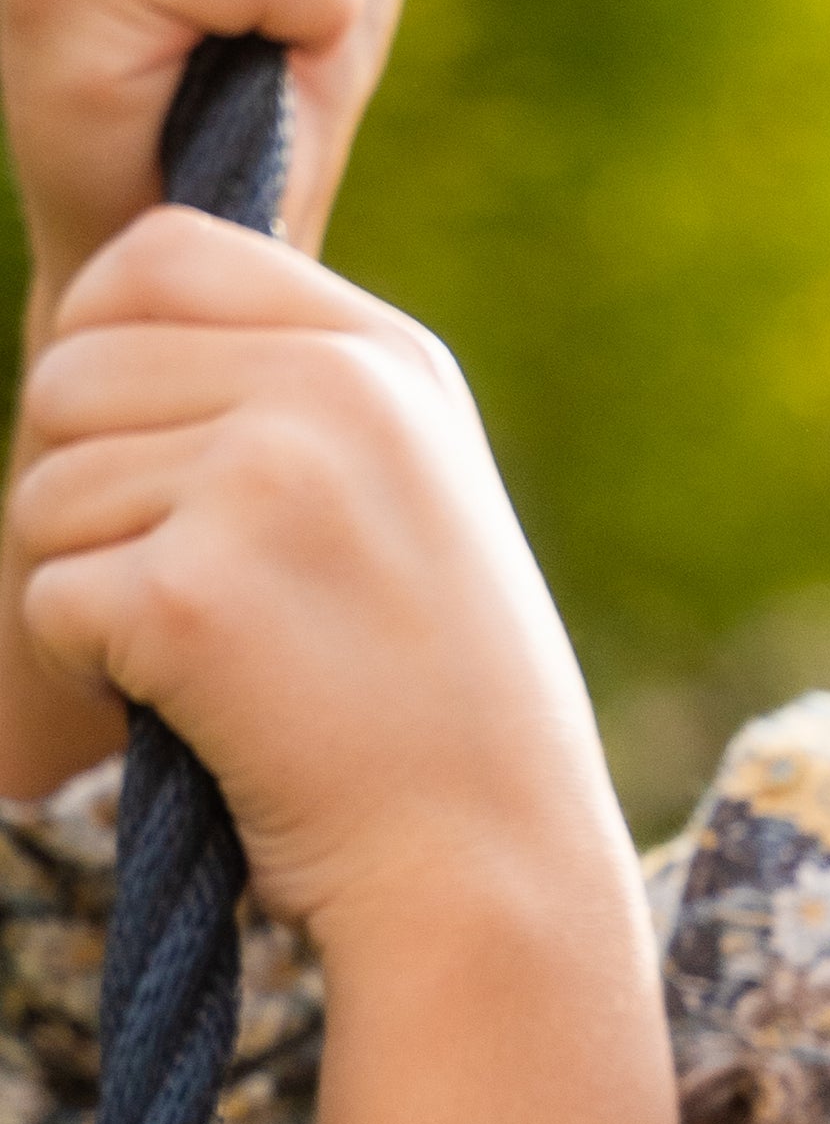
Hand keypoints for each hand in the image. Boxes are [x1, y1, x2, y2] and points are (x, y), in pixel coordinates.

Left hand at [2, 209, 610, 924]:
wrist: (491, 868)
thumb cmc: (432, 704)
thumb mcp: (406, 494)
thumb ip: (288, 396)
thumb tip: (92, 337)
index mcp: (387, 357)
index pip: (159, 255)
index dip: (102, 342)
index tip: (147, 455)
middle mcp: (334, 394)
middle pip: (69, 375)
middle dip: (84, 490)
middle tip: (186, 592)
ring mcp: (266, 486)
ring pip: (42, 492)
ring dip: (85, 589)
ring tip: (210, 664)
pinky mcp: (194, 595)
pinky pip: (46, 598)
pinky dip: (86, 672)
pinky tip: (194, 711)